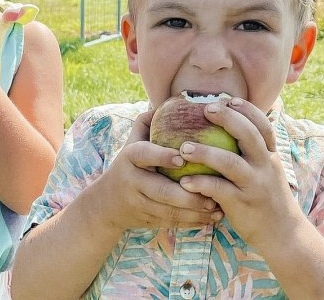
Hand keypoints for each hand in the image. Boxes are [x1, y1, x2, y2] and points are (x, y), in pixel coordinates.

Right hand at [92, 110, 222, 231]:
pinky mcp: (146, 220)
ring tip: (217, 207)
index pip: (143, 155)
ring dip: (195, 212)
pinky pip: (172, 223)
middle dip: (188, 195)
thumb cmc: (128, 165)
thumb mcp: (131, 142)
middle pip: (160, 190)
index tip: (182, 157)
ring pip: (169, 212)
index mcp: (128, 158)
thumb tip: (174, 99)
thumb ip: (148, 122)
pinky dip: (193, 223)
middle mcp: (131, 182)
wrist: (105, 204)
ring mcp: (138, 203)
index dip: (161, 156)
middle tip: (212, 192)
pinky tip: (213, 219)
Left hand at [177, 98, 303, 248]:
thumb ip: (252, 152)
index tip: (229, 99)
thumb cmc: (266, 198)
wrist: (283, 234)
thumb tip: (231, 128)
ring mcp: (254, 185)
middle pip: (249, 136)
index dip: (247, 110)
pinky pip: (219, 190)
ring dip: (205, 152)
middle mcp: (265, 166)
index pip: (263, 126)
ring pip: (230, 163)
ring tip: (183, 148)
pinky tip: (184, 182)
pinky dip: (201, 184)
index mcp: (270, 156)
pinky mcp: (242, 204)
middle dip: (228, 119)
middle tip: (206, 109)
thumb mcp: (267, 171)